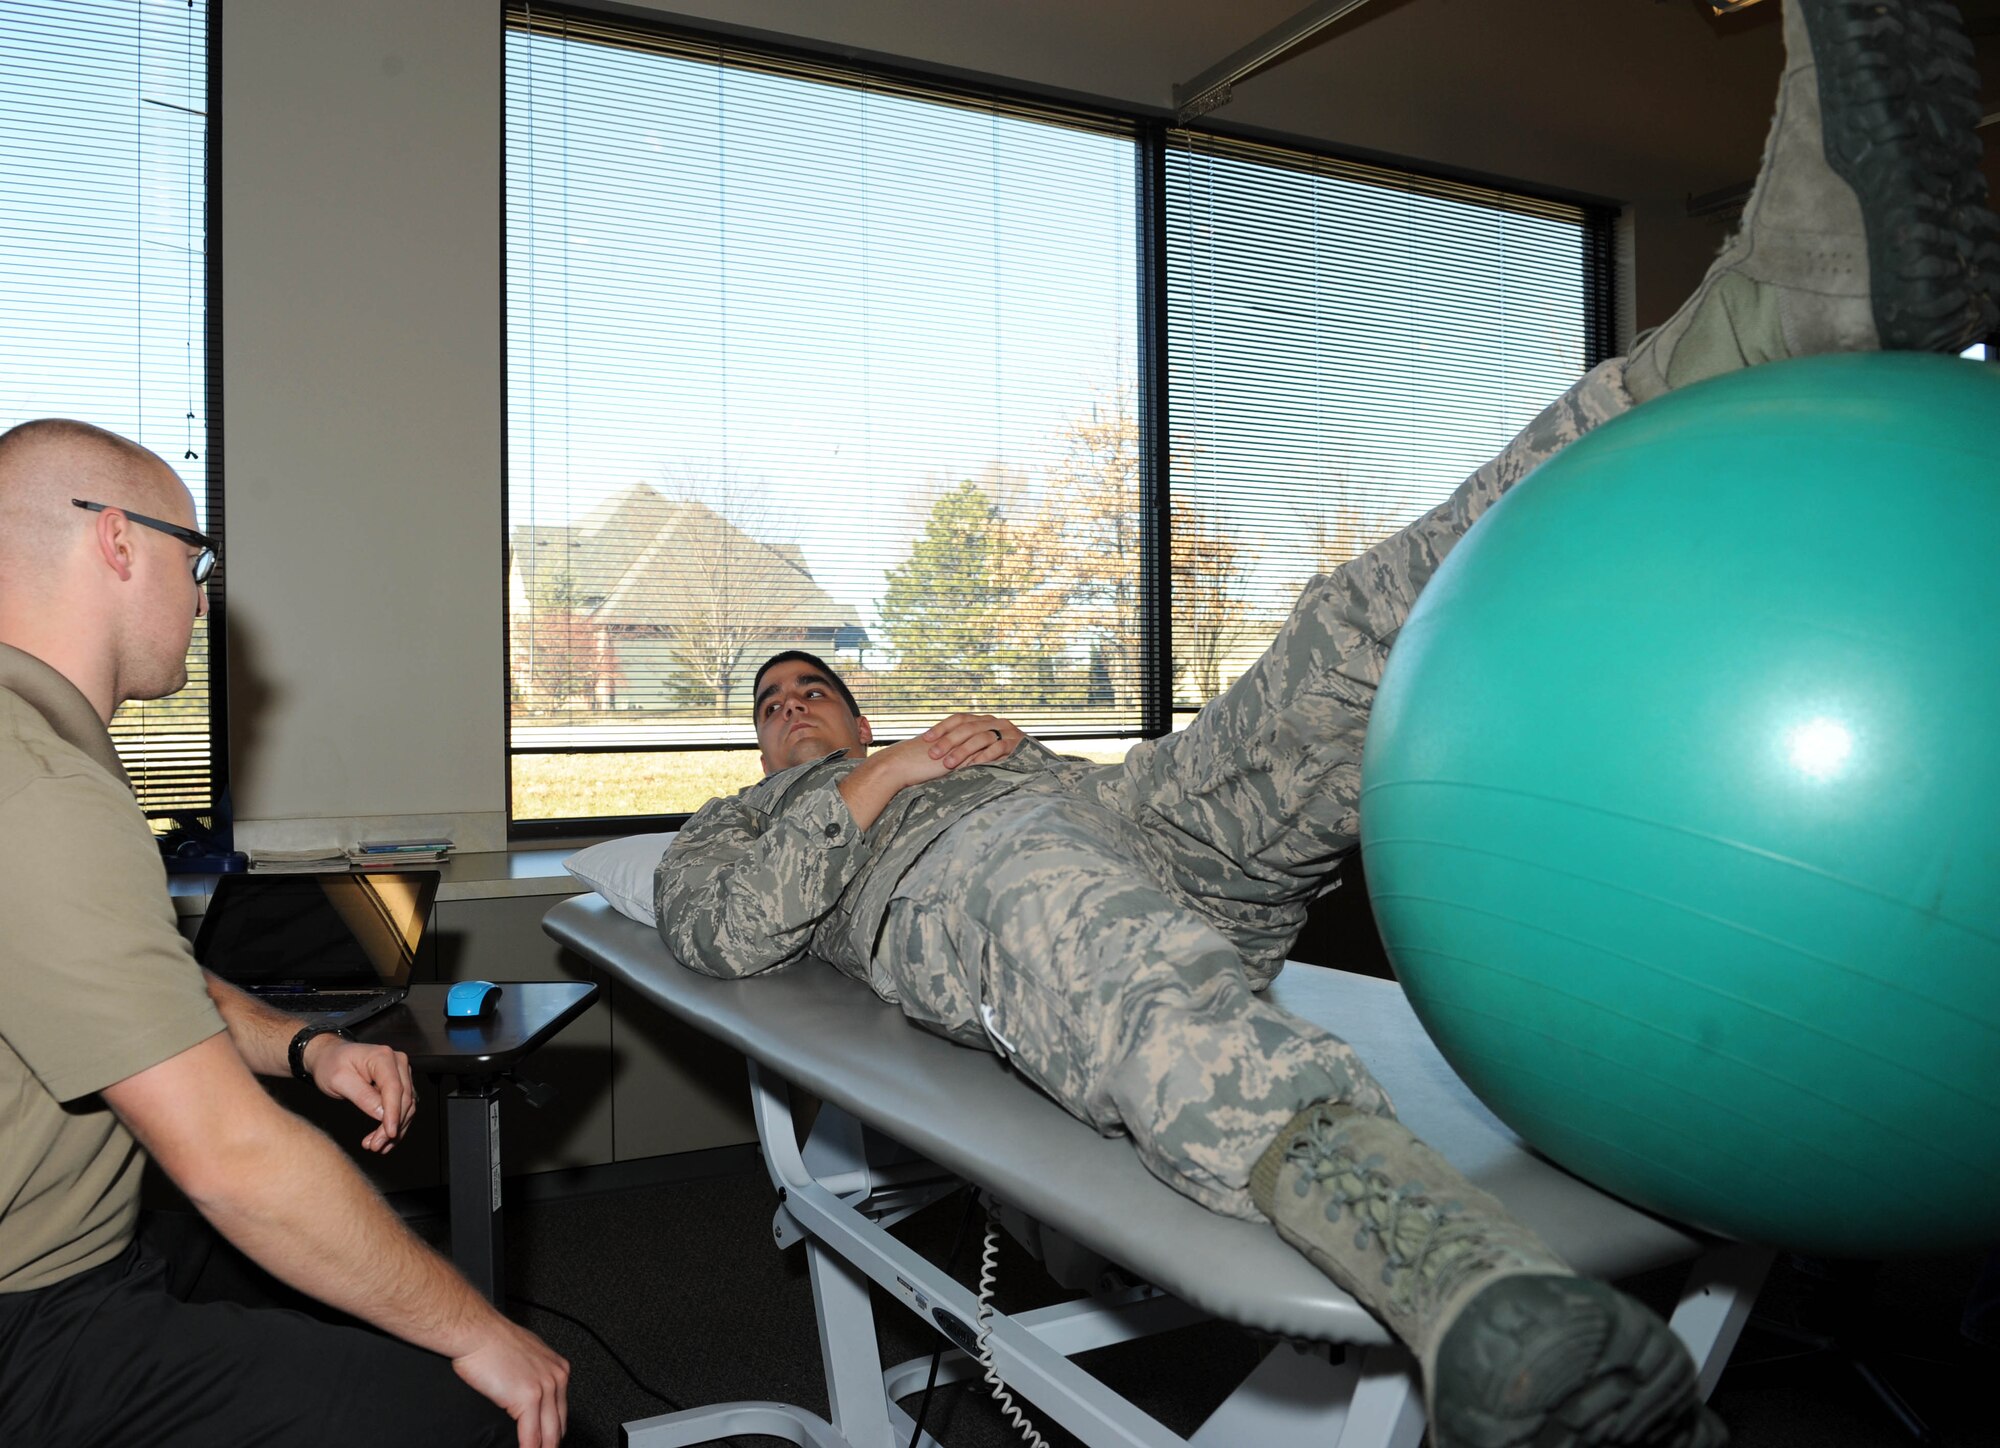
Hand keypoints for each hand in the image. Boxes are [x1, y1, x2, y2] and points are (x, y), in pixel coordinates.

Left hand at [304, 1036, 416, 1152]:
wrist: (329, 1057)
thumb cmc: (331, 1064)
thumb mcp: (338, 1080)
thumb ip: (361, 1095)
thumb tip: (382, 1114)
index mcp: (383, 1057)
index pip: (394, 1088)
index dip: (393, 1113)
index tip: (389, 1134)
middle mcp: (397, 1063)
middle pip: (404, 1099)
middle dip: (392, 1126)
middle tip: (375, 1146)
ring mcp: (401, 1073)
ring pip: (407, 1106)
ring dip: (394, 1128)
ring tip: (375, 1145)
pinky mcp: (399, 1084)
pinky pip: (403, 1107)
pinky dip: (394, 1124)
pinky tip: (382, 1138)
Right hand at [453, 1319, 570, 1447]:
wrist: (478, 1333)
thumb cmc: (493, 1342)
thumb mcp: (526, 1357)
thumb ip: (534, 1376)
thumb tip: (528, 1396)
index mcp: (558, 1369)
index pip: (561, 1411)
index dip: (554, 1431)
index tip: (547, 1443)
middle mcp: (557, 1378)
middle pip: (559, 1425)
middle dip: (550, 1444)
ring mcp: (545, 1388)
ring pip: (549, 1434)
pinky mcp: (528, 1397)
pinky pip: (531, 1435)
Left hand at [920, 713, 1022, 770]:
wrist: (1036, 758)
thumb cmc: (1002, 755)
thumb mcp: (982, 746)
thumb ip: (965, 745)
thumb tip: (935, 750)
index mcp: (983, 720)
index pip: (959, 719)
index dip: (941, 727)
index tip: (925, 738)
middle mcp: (994, 722)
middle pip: (967, 728)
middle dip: (948, 741)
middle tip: (933, 754)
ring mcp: (1007, 732)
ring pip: (981, 737)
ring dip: (963, 751)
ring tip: (948, 763)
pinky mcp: (1017, 744)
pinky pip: (998, 748)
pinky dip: (984, 757)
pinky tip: (972, 765)